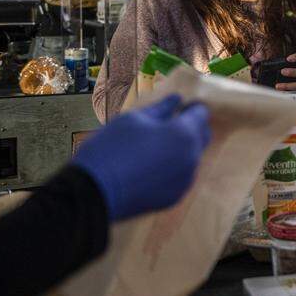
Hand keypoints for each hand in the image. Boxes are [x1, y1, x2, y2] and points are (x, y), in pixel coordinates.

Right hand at [72, 95, 210, 221]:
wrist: (92, 193)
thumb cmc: (111, 148)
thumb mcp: (133, 119)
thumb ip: (161, 108)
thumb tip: (177, 99)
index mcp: (184, 134)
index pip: (201, 114)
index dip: (192, 107)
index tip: (181, 106)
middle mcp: (192, 157)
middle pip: (202, 136)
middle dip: (191, 127)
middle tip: (170, 124)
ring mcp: (186, 180)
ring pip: (192, 157)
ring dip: (182, 149)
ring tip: (156, 147)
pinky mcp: (175, 197)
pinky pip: (181, 176)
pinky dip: (173, 169)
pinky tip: (151, 167)